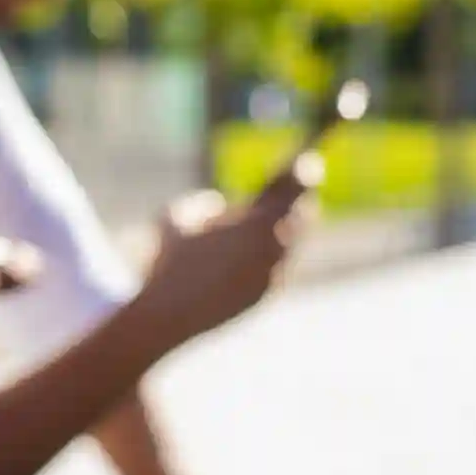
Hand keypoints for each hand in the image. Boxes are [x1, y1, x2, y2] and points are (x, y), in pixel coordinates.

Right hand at [135, 170, 312, 345]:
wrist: (168, 314)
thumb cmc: (170, 259)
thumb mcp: (176, 217)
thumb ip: (203, 204)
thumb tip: (216, 205)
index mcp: (259, 224)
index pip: (293, 188)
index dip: (300, 171)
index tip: (307, 160)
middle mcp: (275, 250)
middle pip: (300, 217)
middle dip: (296, 202)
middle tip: (296, 188)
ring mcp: (272, 276)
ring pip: (288, 246)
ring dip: (283, 231)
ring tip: (277, 218)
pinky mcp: (262, 297)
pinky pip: (273, 270)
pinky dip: (266, 258)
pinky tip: (251, 254)